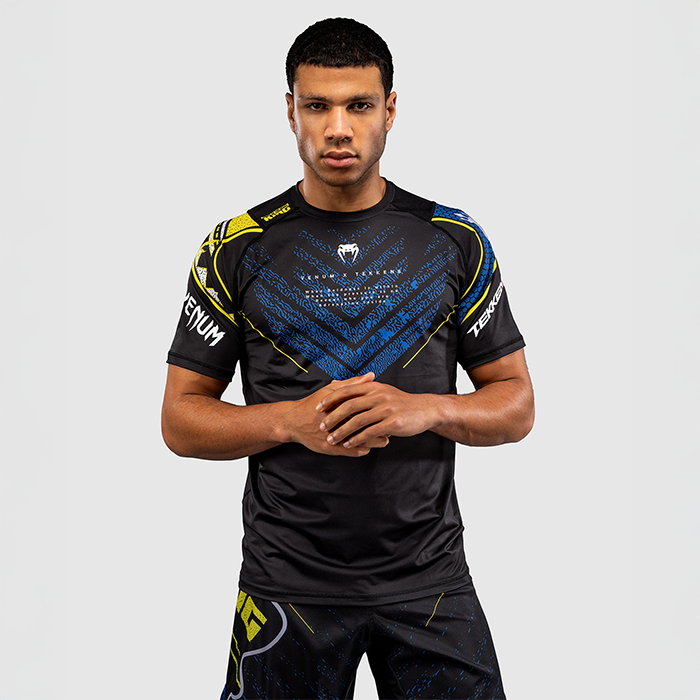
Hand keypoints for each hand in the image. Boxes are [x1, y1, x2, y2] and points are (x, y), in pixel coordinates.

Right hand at [282, 373, 389, 456]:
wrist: (292, 421)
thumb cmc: (312, 404)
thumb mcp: (331, 390)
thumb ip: (352, 384)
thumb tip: (372, 376)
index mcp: (339, 405)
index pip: (364, 408)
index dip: (378, 411)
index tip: (389, 412)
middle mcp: (336, 421)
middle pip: (364, 425)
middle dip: (379, 427)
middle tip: (391, 427)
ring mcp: (332, 435)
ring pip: (359, 441)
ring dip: (373, 441)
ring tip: (384, 440)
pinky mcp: (328, 448)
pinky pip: (349, 451)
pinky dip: (361, 450)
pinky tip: (368, 448)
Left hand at [316, 378, 437, 448]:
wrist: (424, 409)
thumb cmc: (399, 402)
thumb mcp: (379, 389)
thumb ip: (358, 387)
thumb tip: (335, 382)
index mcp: (373, 386)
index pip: (346, 390)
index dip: (330, 399)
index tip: (317, 408)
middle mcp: (378, 395)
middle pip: (349, 406)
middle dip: (333, 418)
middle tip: (322, 427)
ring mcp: (386, 408)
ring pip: (358, 421)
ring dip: (342, 431)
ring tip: (332, 439)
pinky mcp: (393, 422)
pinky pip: (370, 432)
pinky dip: (357, 439)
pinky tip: (349, 444)